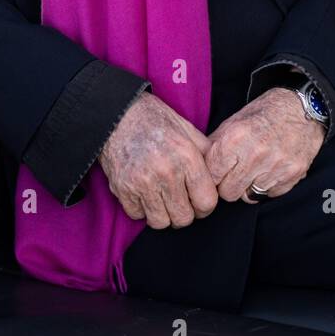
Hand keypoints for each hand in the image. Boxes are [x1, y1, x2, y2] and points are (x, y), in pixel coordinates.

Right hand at [98, 91, 218, 229]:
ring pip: (161, 222)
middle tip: (180, 201)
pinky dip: (141, 208)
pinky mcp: (123, 189)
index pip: (207, 202)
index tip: (199, 200)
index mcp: (186, 157)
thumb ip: (205, 153)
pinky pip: (137, 215)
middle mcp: (166, 173)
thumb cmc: (154, 119)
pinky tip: (143, 193)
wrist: (116, 113)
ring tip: (161, 198)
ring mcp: (143, 183)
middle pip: (184, 218)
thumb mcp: (187, 129)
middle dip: (185, 212)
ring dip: (163, 214)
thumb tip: (218, 175)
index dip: (205, 205)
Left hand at [205, 87, 325, 203]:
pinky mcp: (292, 175)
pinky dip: (268, 186)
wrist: (302, 107)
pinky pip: (270, 195)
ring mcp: (276, 166)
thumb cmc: (264, 113)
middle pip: (228, 193)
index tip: (218, 171)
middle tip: (235, 172)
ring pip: (248, 196)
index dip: (213, 175)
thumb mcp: (233, 122)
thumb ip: (216, 145)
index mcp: (235, 138)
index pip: (211, 176)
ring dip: (248, 186)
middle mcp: (255, 154)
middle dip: (229, 184)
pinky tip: (270, 169)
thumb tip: (199, 166)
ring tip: (254, 169)